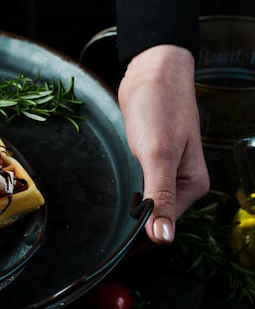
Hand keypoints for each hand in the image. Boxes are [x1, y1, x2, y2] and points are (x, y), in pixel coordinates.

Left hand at [117, 45, 209, 243]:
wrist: (150, 72)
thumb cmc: (159, 107)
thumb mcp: (158, 155)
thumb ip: (161, 197)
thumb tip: (163, 237)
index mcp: (192, 185)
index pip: (165, 222)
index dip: (142, 225)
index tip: (121, 226)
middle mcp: (182, 180)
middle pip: (154, 212)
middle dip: (134, 210)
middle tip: (115, 200)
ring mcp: (166, 168)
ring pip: (145, 198)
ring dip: (129, 197)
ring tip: (117, 186)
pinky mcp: (151, 158)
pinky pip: (139, 182)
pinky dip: (128, 183)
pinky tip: (120, 176)